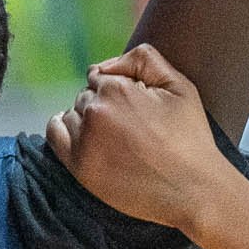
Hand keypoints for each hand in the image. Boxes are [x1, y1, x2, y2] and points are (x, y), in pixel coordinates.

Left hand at [45, 45, 231, 230]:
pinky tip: (83, 136)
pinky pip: (55, 135)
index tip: (136, 108)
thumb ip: (143, 59)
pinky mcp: (79, 167)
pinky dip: (64, 129)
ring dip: (87, 120)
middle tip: (130, 127)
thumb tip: (105, 65)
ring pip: (72, 115)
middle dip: (104, 105)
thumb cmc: (190, 138)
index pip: (101, 76)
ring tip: (114, 138)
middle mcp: (95, 112)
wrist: (193, 189)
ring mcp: (84, 141)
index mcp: (117, 89)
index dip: (119, 89)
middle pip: (86, 96)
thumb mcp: (179, 84)